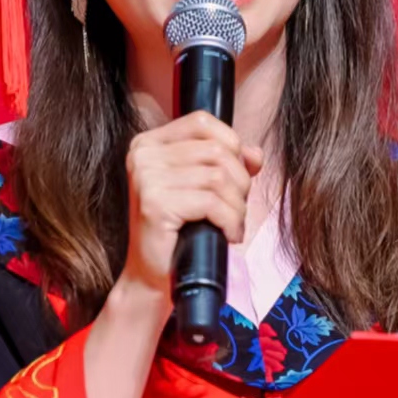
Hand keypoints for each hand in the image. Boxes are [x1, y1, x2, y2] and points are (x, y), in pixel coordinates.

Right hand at [119, 111, 265, 302]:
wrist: (152, 276)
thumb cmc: (178, 231)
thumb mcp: (201, 188)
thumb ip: (227, 163)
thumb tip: (255, 154)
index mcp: (149, 143)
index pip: (202, 121)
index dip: (231, 144)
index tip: (237, 175)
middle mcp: (143, 154)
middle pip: (216, 151)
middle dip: (239, 182)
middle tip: (236, 209)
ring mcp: (146, 177)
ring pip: (219, 177)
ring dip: (237, 206)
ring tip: (232, 224)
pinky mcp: (155, 203)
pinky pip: (212, 202)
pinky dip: (230, 221)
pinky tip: (228, 235)